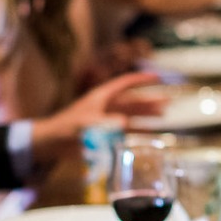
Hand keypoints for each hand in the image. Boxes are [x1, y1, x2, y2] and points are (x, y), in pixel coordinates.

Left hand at [31, 73, 165, 159]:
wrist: (52, 142)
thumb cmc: (67, 128)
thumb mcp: (86, 124)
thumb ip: (105, 124)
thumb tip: (125, 124)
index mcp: (102, 96)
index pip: (125, 83)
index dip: (141, 79)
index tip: (157, 77)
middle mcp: (107, 106)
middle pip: (133, 100)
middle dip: (150, 100)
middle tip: (168, 100)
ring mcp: (107, 120)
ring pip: (132, 115)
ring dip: (147, 114)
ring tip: (164, 114)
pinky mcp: (106, 134)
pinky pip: (127, 130)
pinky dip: (139, 130)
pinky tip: (150, 132)